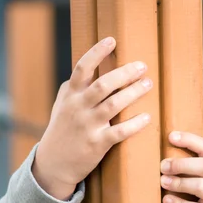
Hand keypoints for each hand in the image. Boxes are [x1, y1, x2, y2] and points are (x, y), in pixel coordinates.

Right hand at [33, 37, 152, 199]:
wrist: (53, 163)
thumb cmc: (62, 129)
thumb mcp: (63, 104)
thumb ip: (75, 86)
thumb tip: (91, 67)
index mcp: (71, 94)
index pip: (82, 68)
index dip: (97, 52)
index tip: (112, 40)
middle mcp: (78, 107)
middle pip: (103, 84)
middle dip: (124, 73)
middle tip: (142, 66)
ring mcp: (88, 126)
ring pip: (114, 105)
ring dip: (133, 93)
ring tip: (148, 84)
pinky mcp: (97, 144)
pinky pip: (120, 132)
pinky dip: (135, 124)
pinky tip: (147, 117)